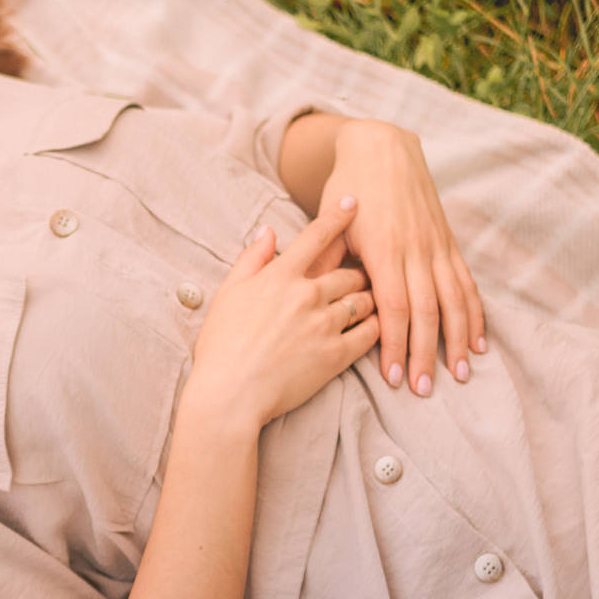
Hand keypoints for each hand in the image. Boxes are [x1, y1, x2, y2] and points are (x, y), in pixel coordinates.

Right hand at [187, 194, 378, 429]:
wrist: (229, 395)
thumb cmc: (220, 347)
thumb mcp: (227, 296)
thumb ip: (251, 260)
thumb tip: (268, 232)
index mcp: (280, 277)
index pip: (316, 237)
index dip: (338, 217)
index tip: (354, 203)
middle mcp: (307, 294)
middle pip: (348, 270)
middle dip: (360, 268)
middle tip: (368, 268)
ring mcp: (324, 325)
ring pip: (363, 299)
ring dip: (370, 297)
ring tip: (373, 299)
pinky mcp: (336, 356)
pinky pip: (370, 333)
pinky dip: (377, 326)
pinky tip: (378, 326)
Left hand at [318, 120, 485, 395]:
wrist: (381, 148)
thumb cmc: (348, 190)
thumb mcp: (332, 226)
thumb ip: (330, 263)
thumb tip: (318, 301)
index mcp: (384, 249)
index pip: (394, 306)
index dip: (395, 344)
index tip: (394, 377)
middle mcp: (416, 249)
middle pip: (427, 310)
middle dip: (426, 353)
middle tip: (424, 389)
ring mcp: (436, 246)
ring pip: (453, 299)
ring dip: (457, 339)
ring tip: (459, 373)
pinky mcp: (448, 242)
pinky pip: (466, 282)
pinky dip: (474, 312)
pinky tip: (478, 339)